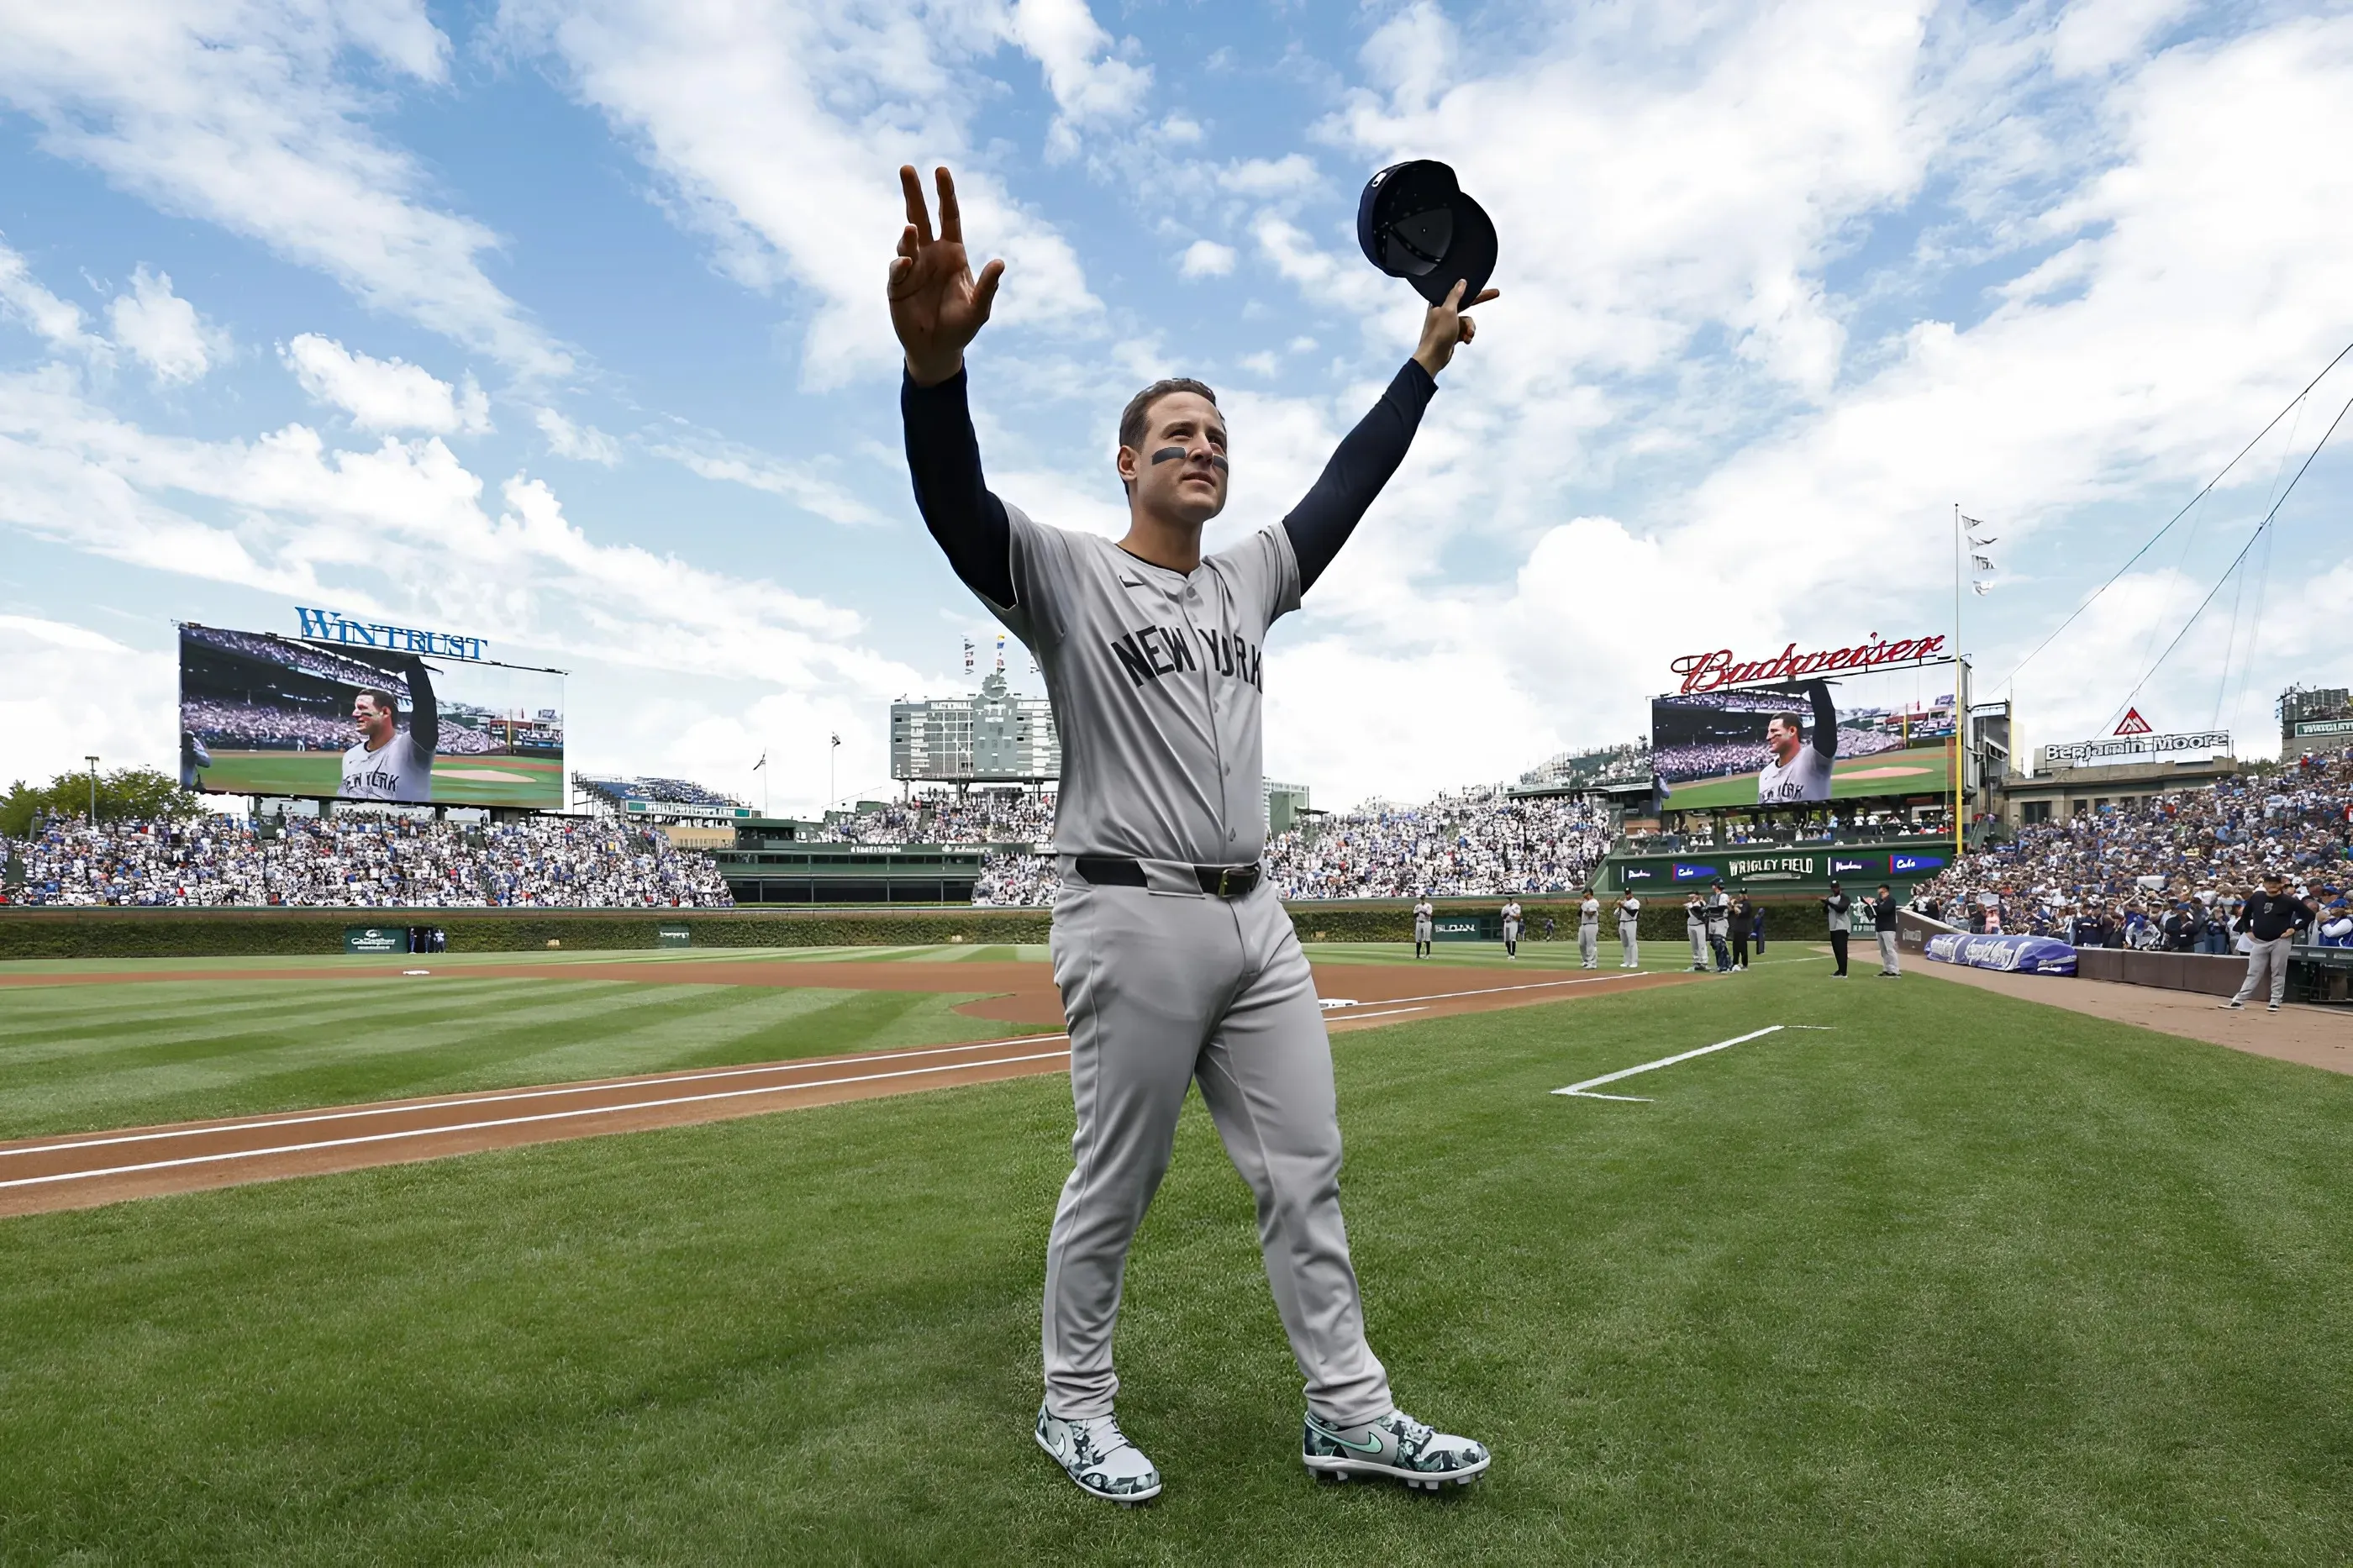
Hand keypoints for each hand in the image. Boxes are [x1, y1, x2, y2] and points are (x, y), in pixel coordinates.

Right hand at [889, 165, 1003, 386]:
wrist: (937, 350)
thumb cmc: (961, 327)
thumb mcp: (980, 309)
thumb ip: (988, 287)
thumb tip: (1000, 263)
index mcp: (953, 253)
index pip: (949, 216)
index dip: (945, 194)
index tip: (941, 170)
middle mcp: (931, 254)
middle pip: (921, 216)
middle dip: (913, 192)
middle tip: (906, 168)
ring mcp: (912, 268)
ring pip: (907, 241)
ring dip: (909, 235)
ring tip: (912, 230)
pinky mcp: (897, 286)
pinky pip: (898, 269)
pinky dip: (901, 265)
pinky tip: (906, 264)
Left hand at [1412, 278, 1499, 377]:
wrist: (1433, 357)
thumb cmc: (1438, 334)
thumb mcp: (1449, 311)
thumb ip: (1455, 295)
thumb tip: (1461, 282)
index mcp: (1440, 304)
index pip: (1460, 293)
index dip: (1473, 289)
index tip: (1484, 284)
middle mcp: (1443, 312)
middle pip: (1466, 304)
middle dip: (1479, 303)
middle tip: (1494, 294)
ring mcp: (1448, 324)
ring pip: (1467, 321)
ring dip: (1470, 328)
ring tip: (1468, 335)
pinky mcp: (1451, 335)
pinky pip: (1464, 331)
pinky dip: (1467, 336)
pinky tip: (1465, 341)